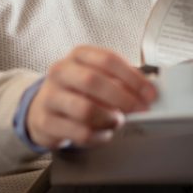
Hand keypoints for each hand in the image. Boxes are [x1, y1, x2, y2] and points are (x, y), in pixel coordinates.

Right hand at [25, 45, 155, 148]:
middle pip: (93, 81)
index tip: (150, 93)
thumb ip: (120, 80)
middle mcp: (61, 72)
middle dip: (123, 98)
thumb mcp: (97, 76)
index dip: (133, 77)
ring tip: (118, 121)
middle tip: (139, 109)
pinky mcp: (45, 122)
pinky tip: (104, 134)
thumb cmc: (77, 90)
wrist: (42, 108)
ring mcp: (50, 96)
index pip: (108, 60)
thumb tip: (148, 90)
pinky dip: (98, 137)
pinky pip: (78, 132)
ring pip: (85, 109)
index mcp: (79, 55)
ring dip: (109, 118)